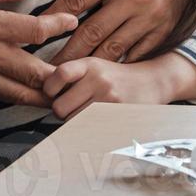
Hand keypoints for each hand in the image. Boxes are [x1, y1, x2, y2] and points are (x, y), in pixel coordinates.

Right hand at [0, 0, 78, 106]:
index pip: (33, 30)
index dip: (57, 24)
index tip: (72, 20)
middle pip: (34, 72)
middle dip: (62, 76)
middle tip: (85, 76)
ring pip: (22, 93)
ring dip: (48, 96)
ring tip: (71, 97)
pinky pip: (4, 98)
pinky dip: (25, 101)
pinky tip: (40, 102)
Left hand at [44, 53, 195, 119]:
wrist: (153, 82)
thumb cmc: (117, 76)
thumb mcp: (95, 65)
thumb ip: (71, 75)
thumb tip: (42, 91)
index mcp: (90, 64)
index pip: (59, 74)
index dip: (49, 87)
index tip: (51, 93)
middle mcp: (100, 80)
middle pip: (61, 106)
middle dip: (61, 111)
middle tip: (69, 108)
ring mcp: (110, 101)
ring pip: (74, 122)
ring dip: (74, 123)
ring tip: (85, 114)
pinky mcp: (118, 118)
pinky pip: (90, 131)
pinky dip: (87, 131)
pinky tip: (94, 123)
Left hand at [45, 0, 193, 63]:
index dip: (56, 15)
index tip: (39, 28)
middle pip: (92, 30)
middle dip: (69, 51)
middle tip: (49, 67)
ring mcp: (149, 17)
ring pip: (113, 46)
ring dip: (90, 62)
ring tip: (70, 75)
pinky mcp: (162, 30)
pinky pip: (137, 52)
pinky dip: (119, 64)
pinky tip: (102, 73)